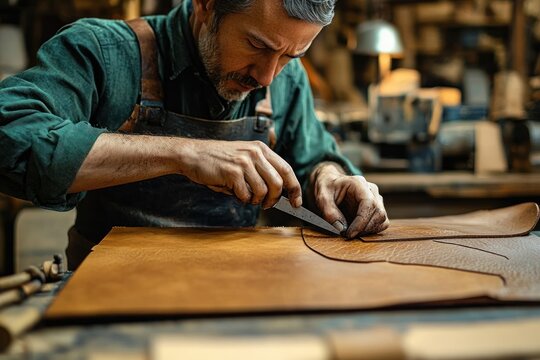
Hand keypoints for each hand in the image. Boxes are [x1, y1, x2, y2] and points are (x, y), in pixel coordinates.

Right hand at [180, 139, 301, 208]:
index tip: (297, 202)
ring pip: (263, 191)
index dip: (294, 188)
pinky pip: (245, 194)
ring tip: (245, 196)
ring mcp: (244, 162)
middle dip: (274, 200)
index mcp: (261, 149)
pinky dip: (241, 199)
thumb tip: (278, 194)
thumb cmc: (218, 161)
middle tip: (266, 205)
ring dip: (255, 200)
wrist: (193, 155)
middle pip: (278, 183)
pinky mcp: (233, 172)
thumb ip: (261, 171)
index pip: (286, 170)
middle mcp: (255, 153)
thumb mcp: (244, 159)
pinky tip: (233, 192)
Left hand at [311, 163, 388, 237]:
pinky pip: (381, 223)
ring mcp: (376, 200)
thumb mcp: (322, 197)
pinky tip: (357, 230)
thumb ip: (329, 212)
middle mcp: (371, 191)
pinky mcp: (377, 209)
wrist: (331, 185)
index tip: (349, 234)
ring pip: (382, 220)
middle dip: (364, 228)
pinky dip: (371, 231)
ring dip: (368, 231)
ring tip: (351, 232)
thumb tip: (341, 228)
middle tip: (347, 234)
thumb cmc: (327, 188)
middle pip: (379, 213)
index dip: (361, 221)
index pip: (369, 203)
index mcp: (359, 184)